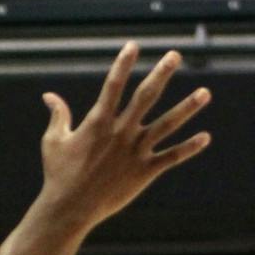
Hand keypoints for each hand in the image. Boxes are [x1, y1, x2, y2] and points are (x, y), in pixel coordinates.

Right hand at [37, 44, 211, 231]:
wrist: (70, 209)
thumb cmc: (59, 175)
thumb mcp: (54, 142)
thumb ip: (58, 116)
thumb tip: (49, 96)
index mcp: (98, 122)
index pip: (113, 86)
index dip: (123, 64)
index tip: (133, 45)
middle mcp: (121, 132)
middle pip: (145, 97)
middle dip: (161, 74)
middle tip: (175, 55)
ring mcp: (135, 151)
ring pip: (167, 125)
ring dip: (187, 108)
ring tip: (205, 92)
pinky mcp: (144, 172)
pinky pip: (171, 157)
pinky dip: (189, 148)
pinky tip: (205, 137)